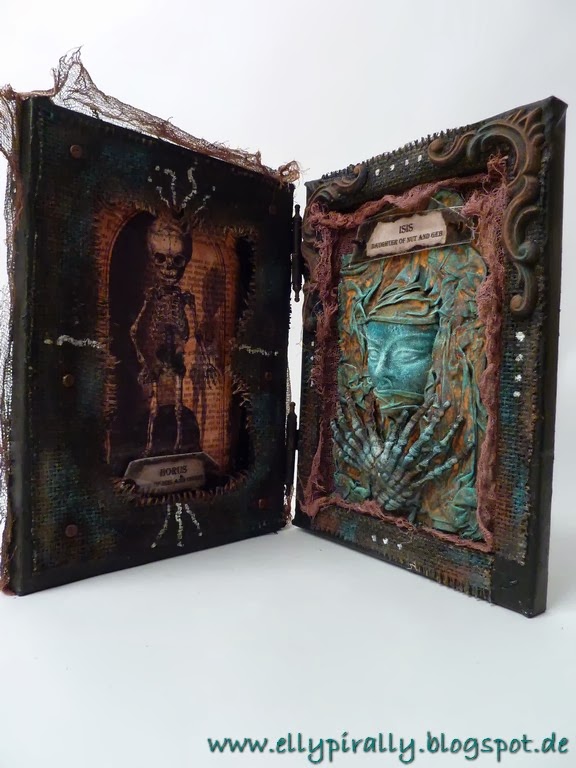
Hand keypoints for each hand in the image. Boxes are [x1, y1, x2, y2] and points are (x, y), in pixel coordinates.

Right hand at [332, 395, 468, 518]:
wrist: (382, 495)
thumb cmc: (383, 471)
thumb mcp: (383, 451)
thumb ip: (392, 433)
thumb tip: (402, 414)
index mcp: (396, 447)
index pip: (411, 424)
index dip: (422, 411)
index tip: (432, 399)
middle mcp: (406, 455)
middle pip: (425, 434)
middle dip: (437, 418)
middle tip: (449, 404)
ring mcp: (414, 468)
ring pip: (434, 450)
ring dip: (448, 436)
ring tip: (460, 422)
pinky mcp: (419, 481)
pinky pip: (436, 471)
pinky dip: (447, 464)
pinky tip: (458, 456)